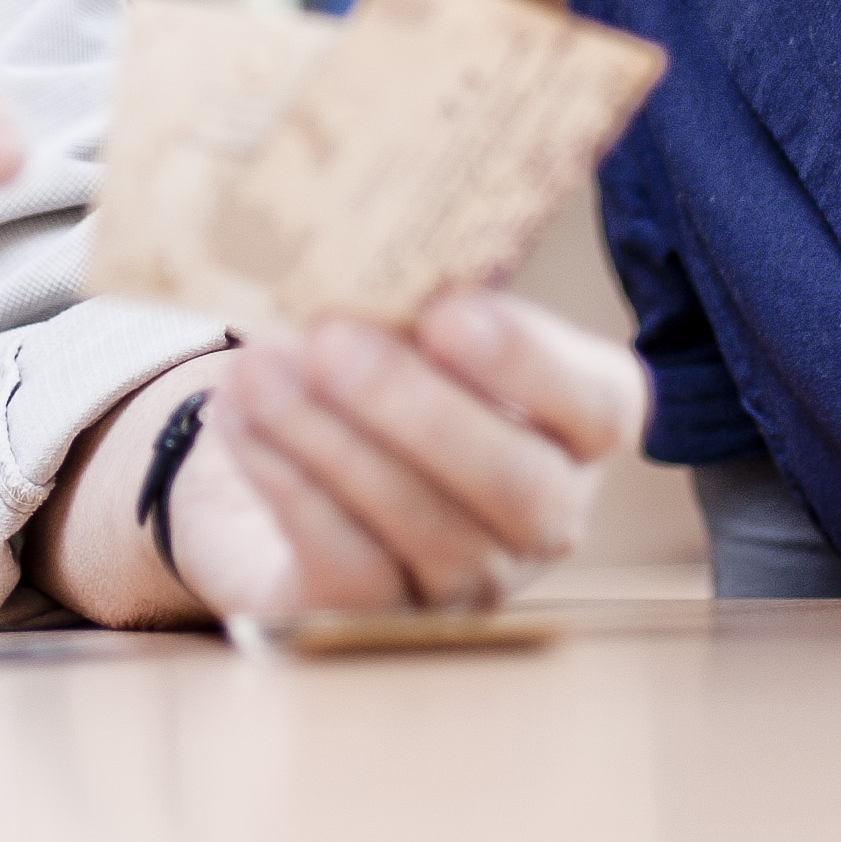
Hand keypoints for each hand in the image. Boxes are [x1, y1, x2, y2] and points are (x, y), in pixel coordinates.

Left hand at [163, 293, 648, 623]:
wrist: (289, 455)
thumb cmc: (377, 364)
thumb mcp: (410, 316)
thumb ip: (420, 285)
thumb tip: (365, 220)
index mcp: (577, 426)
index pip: (599, 405)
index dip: (530, 363)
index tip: (446, 311)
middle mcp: (544, 516)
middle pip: (519, 487)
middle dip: (418, 412)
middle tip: (332, 341)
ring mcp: (467, 582)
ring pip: (426, 530)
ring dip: (332, 443)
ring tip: (259, 370)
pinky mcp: (377, 621)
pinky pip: (347, 570)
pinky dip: (290, 488)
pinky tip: (241, 422)